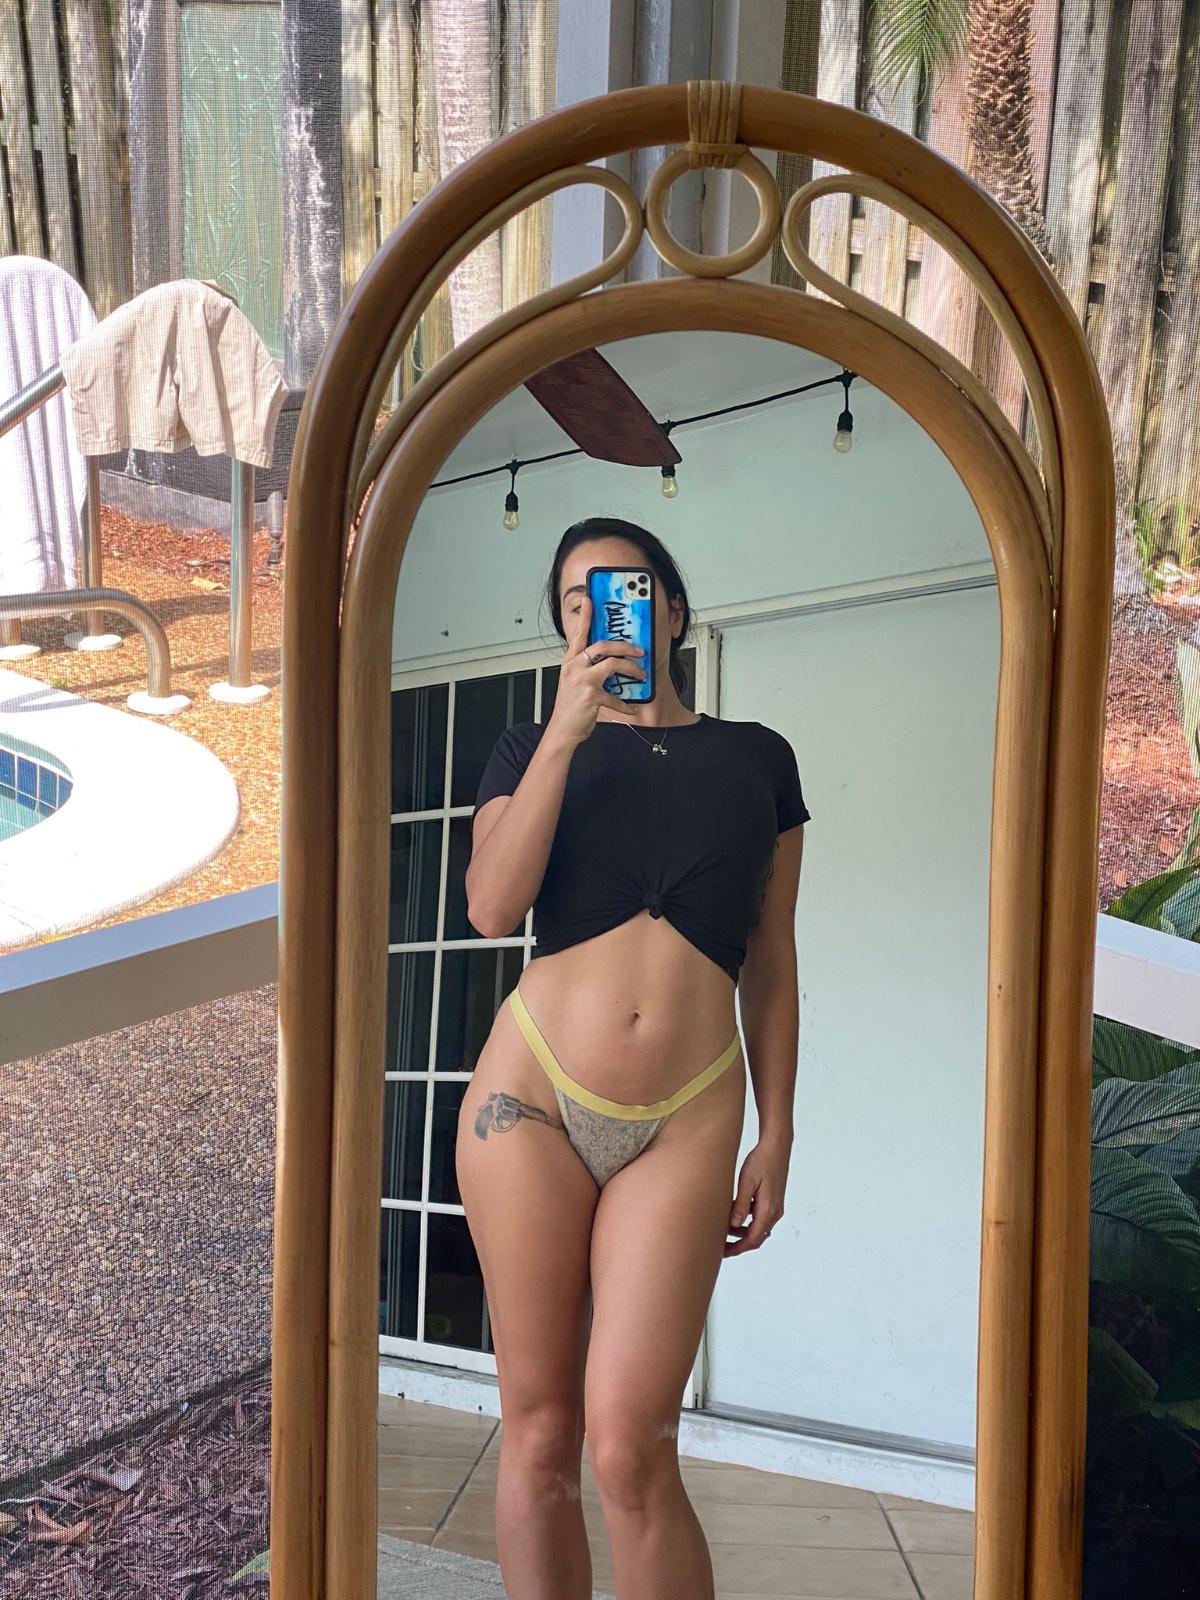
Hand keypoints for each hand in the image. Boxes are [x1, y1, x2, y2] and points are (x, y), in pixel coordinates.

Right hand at [547, 592, 646, 745]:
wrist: (562, 731)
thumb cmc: (570, 708)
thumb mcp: (574, 682)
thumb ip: (587, 668)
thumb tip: (611, 661)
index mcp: (570, 661)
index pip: (579, 633)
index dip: (585, 615)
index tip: (589, 599)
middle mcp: (574, 667)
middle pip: (604, 645)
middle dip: (626, 646)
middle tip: (639, 651)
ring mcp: (582, 680)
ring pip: (613, 664)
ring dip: (632, 669)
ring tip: (640, 675)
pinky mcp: (591, 695)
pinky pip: (615, 696)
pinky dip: (625, 704)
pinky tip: (631, 708)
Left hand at [723, 1141, 788, 1256]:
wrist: (777, 1147)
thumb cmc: (761, 1161)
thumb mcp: (747, 1182)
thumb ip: (741, 1205)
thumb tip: (734, 1226)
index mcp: (768, 1209)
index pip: (753, 1239)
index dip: (737, 1249)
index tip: (722, 1252)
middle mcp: (775, 1212)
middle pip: (756, 1238)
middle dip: (738, 1245)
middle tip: (719, 1246)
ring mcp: (775, 1208)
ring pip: (758, 1229)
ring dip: (742, 1234)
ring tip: (723, 1231)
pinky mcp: (773, 1202)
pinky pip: (760, 1220)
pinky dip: (747, 1223)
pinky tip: (734, 1217)